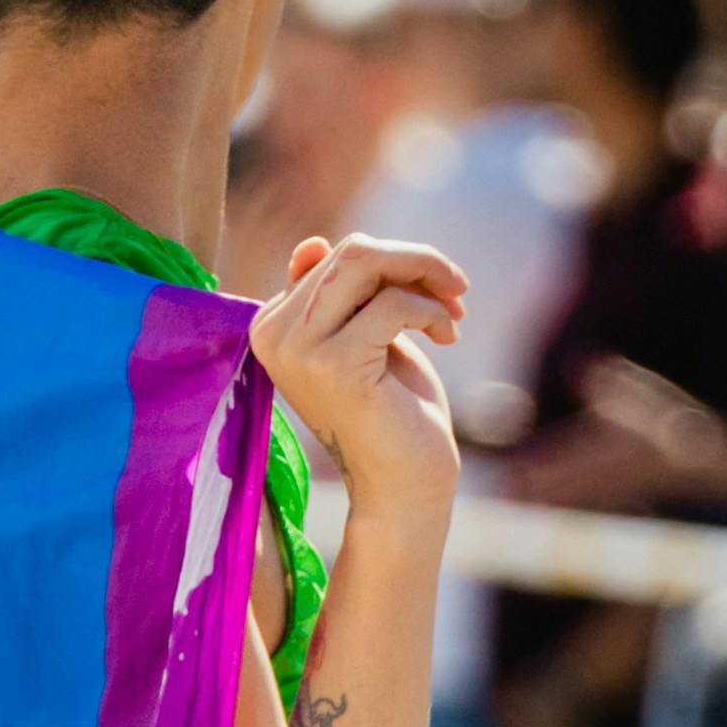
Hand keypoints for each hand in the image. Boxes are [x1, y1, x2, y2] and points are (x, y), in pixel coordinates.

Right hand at [251, 235, 463, 530]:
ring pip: (366, 263)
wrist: (403, 484)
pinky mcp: (335, 366)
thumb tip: (310, 242)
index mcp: (271, 325)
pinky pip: (392, 303)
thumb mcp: (363, 335)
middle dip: (414, 261)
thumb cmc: (390, 410)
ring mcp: (300, 351)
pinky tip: (448, 337)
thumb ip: (340, 293)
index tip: (430, 291)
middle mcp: (273, 335)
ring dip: (427, 277)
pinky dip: (431, 312)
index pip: (334, 255)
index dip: (393, 263)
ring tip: (454, 310)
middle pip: (351, 251)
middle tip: (455, 290)